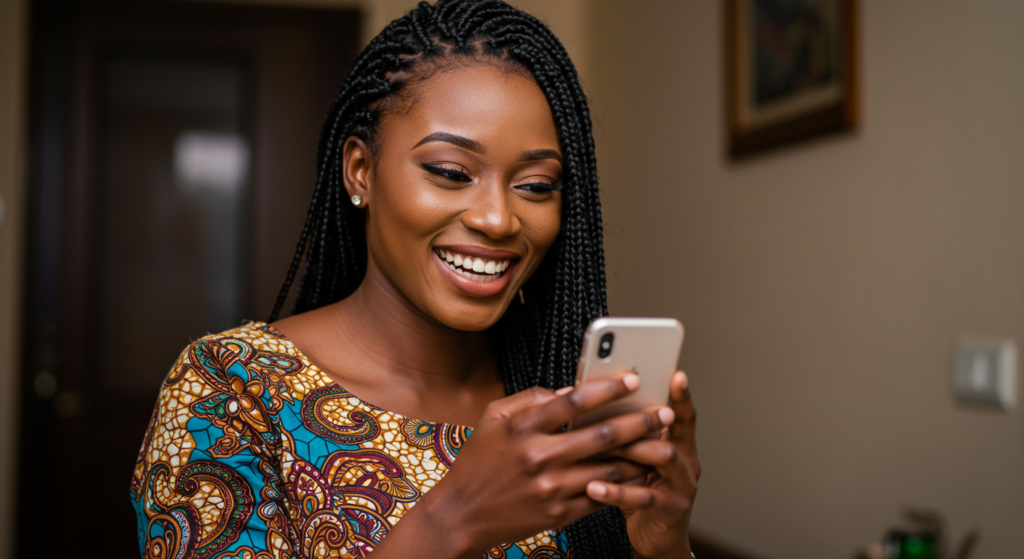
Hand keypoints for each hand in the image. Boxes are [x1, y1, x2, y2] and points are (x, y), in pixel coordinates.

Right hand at [394, 373, 674, 557]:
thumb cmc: (478, 461)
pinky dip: (622, 484)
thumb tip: (569, 391)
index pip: (573, 401)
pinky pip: (600, 497)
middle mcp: (539, 458)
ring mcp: (551, 489)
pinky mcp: (559, 514)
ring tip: (662, 443)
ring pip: (608, 469)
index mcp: (522, 428)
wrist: (462, 514)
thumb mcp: (492, 417)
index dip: (607, 388)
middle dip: (639, 421)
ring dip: (640, 456)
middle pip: (601, 435)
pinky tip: (639, 472)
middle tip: (663, 412)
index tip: (633, 378)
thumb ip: (530, 399)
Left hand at [586, 371, 699, 558]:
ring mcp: (683, 486)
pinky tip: (594, 487)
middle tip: (619, 410)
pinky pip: (645, 498)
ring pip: (664, 458)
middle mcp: (687, 462)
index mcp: (678, 444)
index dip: (681, 394)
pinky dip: (617, 491)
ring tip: (604, 447)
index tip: (675, 373)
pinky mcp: (672, 510)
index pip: (682, 413)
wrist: (655, 538)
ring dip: (633, 449)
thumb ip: (623, 435)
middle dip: (647, 419)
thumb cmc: (640, 492)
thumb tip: (590, 405)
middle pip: (675, 430)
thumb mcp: (634, 460)